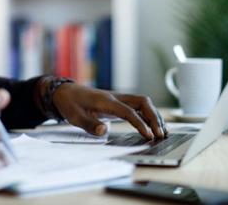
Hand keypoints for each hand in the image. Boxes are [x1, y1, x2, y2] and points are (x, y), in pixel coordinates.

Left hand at [52, 83, 166, 138]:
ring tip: (162, 132)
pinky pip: (138, 106)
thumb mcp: (74, 116)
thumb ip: (89, 124)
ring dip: (154, 115)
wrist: (65, 92)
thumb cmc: (70, 104)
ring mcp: (118, 98)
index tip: (149, 135)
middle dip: (154, 117)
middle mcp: (115, 97)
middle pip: (142, 102)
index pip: (128, 111)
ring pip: (142, 102)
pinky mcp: (118, 102)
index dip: (140, 123)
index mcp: (105, 101)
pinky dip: (148, 114)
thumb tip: (104, 131)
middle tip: (160, 134)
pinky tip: (153, 125)